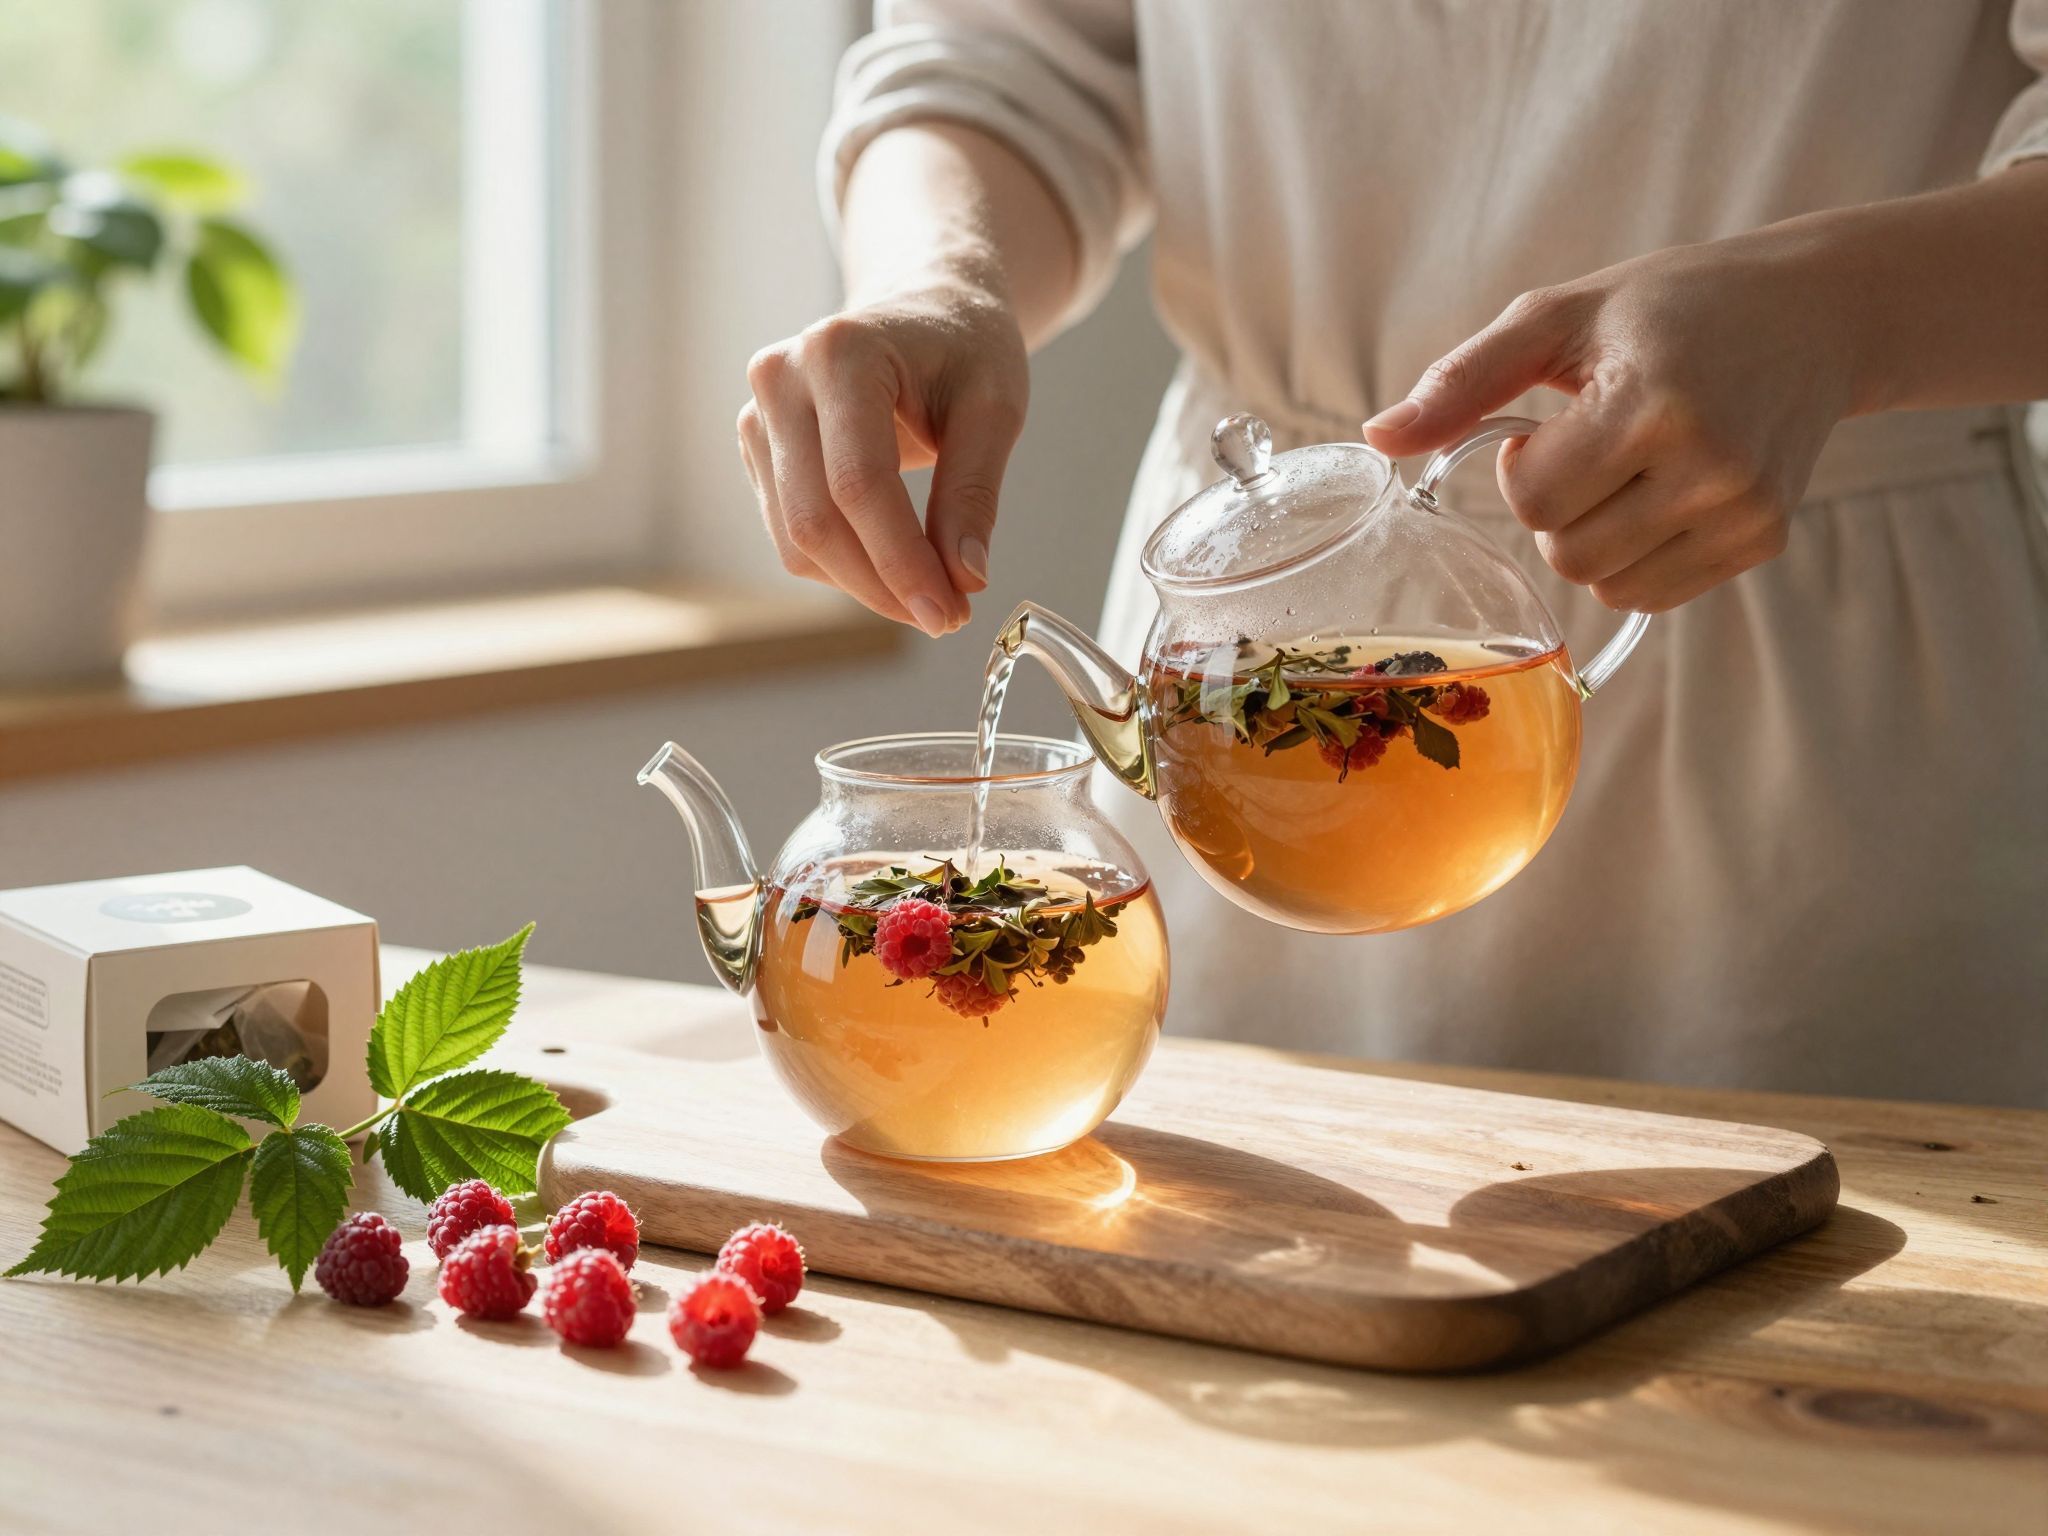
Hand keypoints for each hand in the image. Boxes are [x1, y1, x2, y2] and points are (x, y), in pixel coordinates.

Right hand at [739, 276, 1028, 635]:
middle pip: (816, 520)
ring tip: (930, 593)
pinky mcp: (757, 450)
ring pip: (797, 539)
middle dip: (883, 585)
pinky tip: (896, 565)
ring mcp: (757, 415)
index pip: (858, 484)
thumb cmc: (965, 347)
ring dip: (864, 585)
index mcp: (840, 352)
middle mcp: (780, 378)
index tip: (950, 614)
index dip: (901, 561)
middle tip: (948, 617)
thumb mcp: (994, 408)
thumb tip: (964, 580)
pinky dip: (845, 567)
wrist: (925, 306)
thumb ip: (974, 493)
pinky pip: (792, 535)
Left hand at [1363, 236, 1856, 611]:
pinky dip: (1635, 556)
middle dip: (1552, 509)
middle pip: (1567, 553)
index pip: (1533, 499)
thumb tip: (1375, 438)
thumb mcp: (1557, 316)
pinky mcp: (1764, 540)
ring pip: (1607, 585)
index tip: (1544, 423)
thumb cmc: (1668, 307)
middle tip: (1588, 446)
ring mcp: (1744, 511)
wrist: (1815, 313)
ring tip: (1627, 467)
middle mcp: (1712, 465)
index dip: (1519, 466)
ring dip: (1592, 538)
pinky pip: (1652, 594)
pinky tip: (1661, 492)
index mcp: (1655, 401)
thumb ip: (1462, 379)